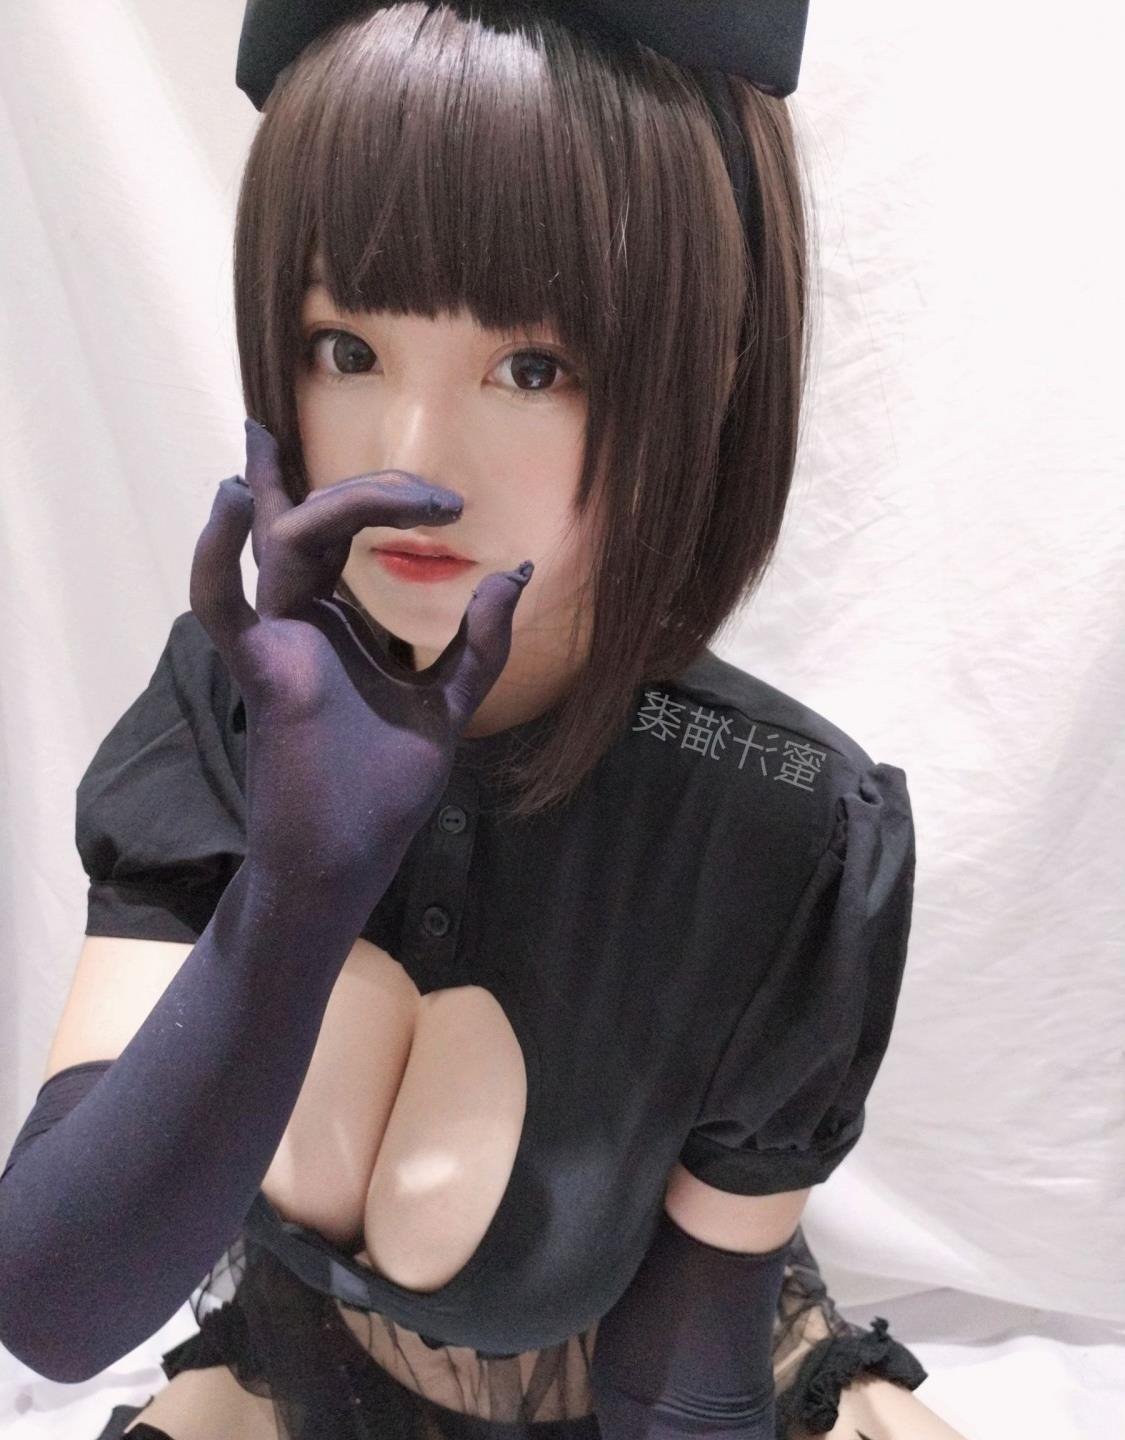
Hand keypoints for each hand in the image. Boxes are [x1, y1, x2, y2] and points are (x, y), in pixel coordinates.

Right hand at [188, 419, 532, 907]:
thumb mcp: (446, 704)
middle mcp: (300, 621)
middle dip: (369, 491)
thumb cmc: (381, 790)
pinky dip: (215, 554)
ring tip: (403, 491)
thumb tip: (513, 573)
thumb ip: (477, 642)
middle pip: (313, 522)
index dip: (382, 496)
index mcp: (336, 622)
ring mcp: (278, 643)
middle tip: (440, 497)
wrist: (348, 863)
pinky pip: (222, 607)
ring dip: (327, 501)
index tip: (452, 503)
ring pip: (282, 544)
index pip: (339, 531)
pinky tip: (231, 497)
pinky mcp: (265, 676)